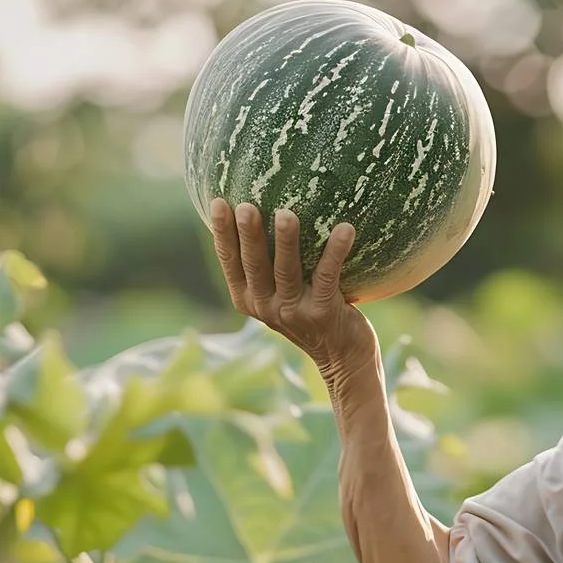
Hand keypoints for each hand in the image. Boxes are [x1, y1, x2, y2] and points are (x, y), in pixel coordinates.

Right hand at [209, 198, 377, 374]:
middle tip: (245, 206)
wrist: (343, 359)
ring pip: (286, 271)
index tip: (217, 203)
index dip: (222, 233)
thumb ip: (270, 265)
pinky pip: (326, 276)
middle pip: (254, 265)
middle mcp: (265, 307)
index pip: (230, 261)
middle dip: (248, 235)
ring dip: (286, 242)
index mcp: (248, 298)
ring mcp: (292, 312)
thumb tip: (269, 207)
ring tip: (286, 214)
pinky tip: (345, 228)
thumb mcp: (282, 294)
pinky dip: (335, 251)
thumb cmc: (311, 313)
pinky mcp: (321, 313)